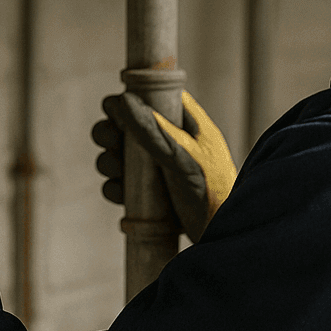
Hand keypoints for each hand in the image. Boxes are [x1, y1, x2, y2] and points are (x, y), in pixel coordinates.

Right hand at [91, 91, 235, 242]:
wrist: (221, 234)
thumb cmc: (213, 190)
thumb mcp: (184, 157)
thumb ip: (154, 132)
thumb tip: (124, 101)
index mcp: (185, 122)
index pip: (151, 97)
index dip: (128, 101)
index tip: (114, 112)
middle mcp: (170, 140)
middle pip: (126, 124)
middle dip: (111, 133)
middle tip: (111, 143)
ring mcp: (159, 167)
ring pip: (119, 155)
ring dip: (109, 161)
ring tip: (117, 172)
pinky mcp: (151, 194)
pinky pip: (121, 183)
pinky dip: (114, 187)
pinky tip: (120, 194)